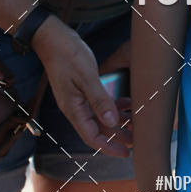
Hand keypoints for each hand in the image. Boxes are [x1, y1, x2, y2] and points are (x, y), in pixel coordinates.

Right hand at [32, 15, 129, 156]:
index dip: (109, 147)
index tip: (126, 152)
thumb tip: (111, 122)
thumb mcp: (86, 76)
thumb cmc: (68, 55)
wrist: (53, 39)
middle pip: (98, 130)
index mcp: (74, 109)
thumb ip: (99, 100)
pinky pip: (99, 104)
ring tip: (136, 125)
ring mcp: (79, 99)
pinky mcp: (83, 89)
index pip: (92, 136)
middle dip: (117, 137)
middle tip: (137, 141)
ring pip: (100, 117)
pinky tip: (128, 104)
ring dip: (118, 122)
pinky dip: (114, 106)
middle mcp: (76, 108)